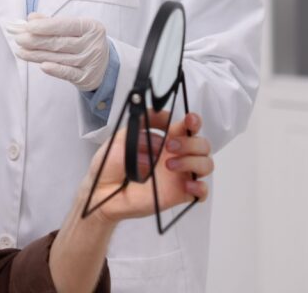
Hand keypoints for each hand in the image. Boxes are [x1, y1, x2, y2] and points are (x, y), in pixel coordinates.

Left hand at [8, 13, 108, 89]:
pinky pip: (68, 73)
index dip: (45, 26)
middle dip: (36, 41)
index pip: (65, 25)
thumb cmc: (83, 41)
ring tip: (20, 52)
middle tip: (19, 39)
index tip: (28, 26)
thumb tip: (32, 18)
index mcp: (91, 27)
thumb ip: (52, 22)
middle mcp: (92, 44)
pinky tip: (41, 66)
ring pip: (59, 58)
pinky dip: (55, 69)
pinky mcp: (86, 77)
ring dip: (36, 55)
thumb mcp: (74, 28)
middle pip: (59, 42)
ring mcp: (90, 62)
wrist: (104, 64)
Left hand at [87, 111, 211, 223]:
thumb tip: (165, 114)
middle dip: (191, 142)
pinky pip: (201, 192)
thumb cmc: (109, 163)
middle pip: (202, 145)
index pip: (188, 128)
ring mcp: (179, 175)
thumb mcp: (123, 135)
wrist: (101, 190)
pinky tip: (187, 185)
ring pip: (206, 165)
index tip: (189, 121)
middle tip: (170, 146)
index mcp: (165, 139)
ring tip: (169, 165)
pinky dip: (200, 188)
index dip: (194, 122)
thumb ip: (144, 121)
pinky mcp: (178, 194)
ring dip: (193, 161)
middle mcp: (176, 155)